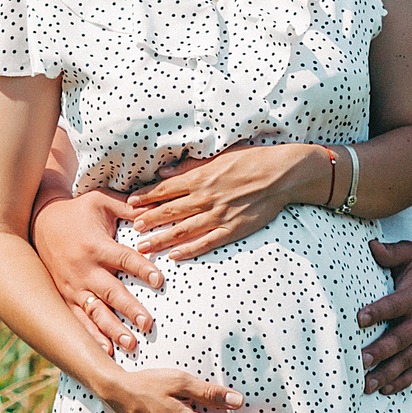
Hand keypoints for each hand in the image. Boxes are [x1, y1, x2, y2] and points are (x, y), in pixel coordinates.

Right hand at [34, 189, 161, 354]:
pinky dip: (91, 336)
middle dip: (129, 308)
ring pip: (95, 311)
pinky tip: (105, 351)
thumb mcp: (100, 200)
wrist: (37, 221)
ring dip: (112, 329)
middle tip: (148, 324)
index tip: (159, 280)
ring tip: (130, 343)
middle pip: (111, 291)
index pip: (124, 258)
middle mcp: (84, 269)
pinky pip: (78, 319)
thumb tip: (155, 208)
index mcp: (96, 245)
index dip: (142, 269)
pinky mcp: (65, 296)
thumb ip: (128, 207)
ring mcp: (73, 286)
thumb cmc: (76, 211)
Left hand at [130, 141, 325, 260]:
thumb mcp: (218, 156)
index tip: (130, 204)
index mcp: (201, 177)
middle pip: (170, 211)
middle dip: (148, 220)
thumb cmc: (251, 160)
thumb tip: (164, 171)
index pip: (166, 189)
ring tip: (144, 246)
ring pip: (184, 229)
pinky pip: (207, 242)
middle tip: (131, 228)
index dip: (146, 197)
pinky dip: (190, 250)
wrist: (281, 174)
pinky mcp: (233, 229)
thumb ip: (189, 166)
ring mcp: (219, 215)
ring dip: (161, 238)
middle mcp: (205, 197)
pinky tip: (175, 256)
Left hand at [358, 239, 411, 394]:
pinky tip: (386, 389)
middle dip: (379, 352)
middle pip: (399, 340)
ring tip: (367, 384)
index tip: (358, 319)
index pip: (393, 306)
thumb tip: (370, 246)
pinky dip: (403, 381)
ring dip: (386, 373)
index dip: (376, 312)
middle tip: (360, 361)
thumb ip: (392, 252)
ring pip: (406, 360)